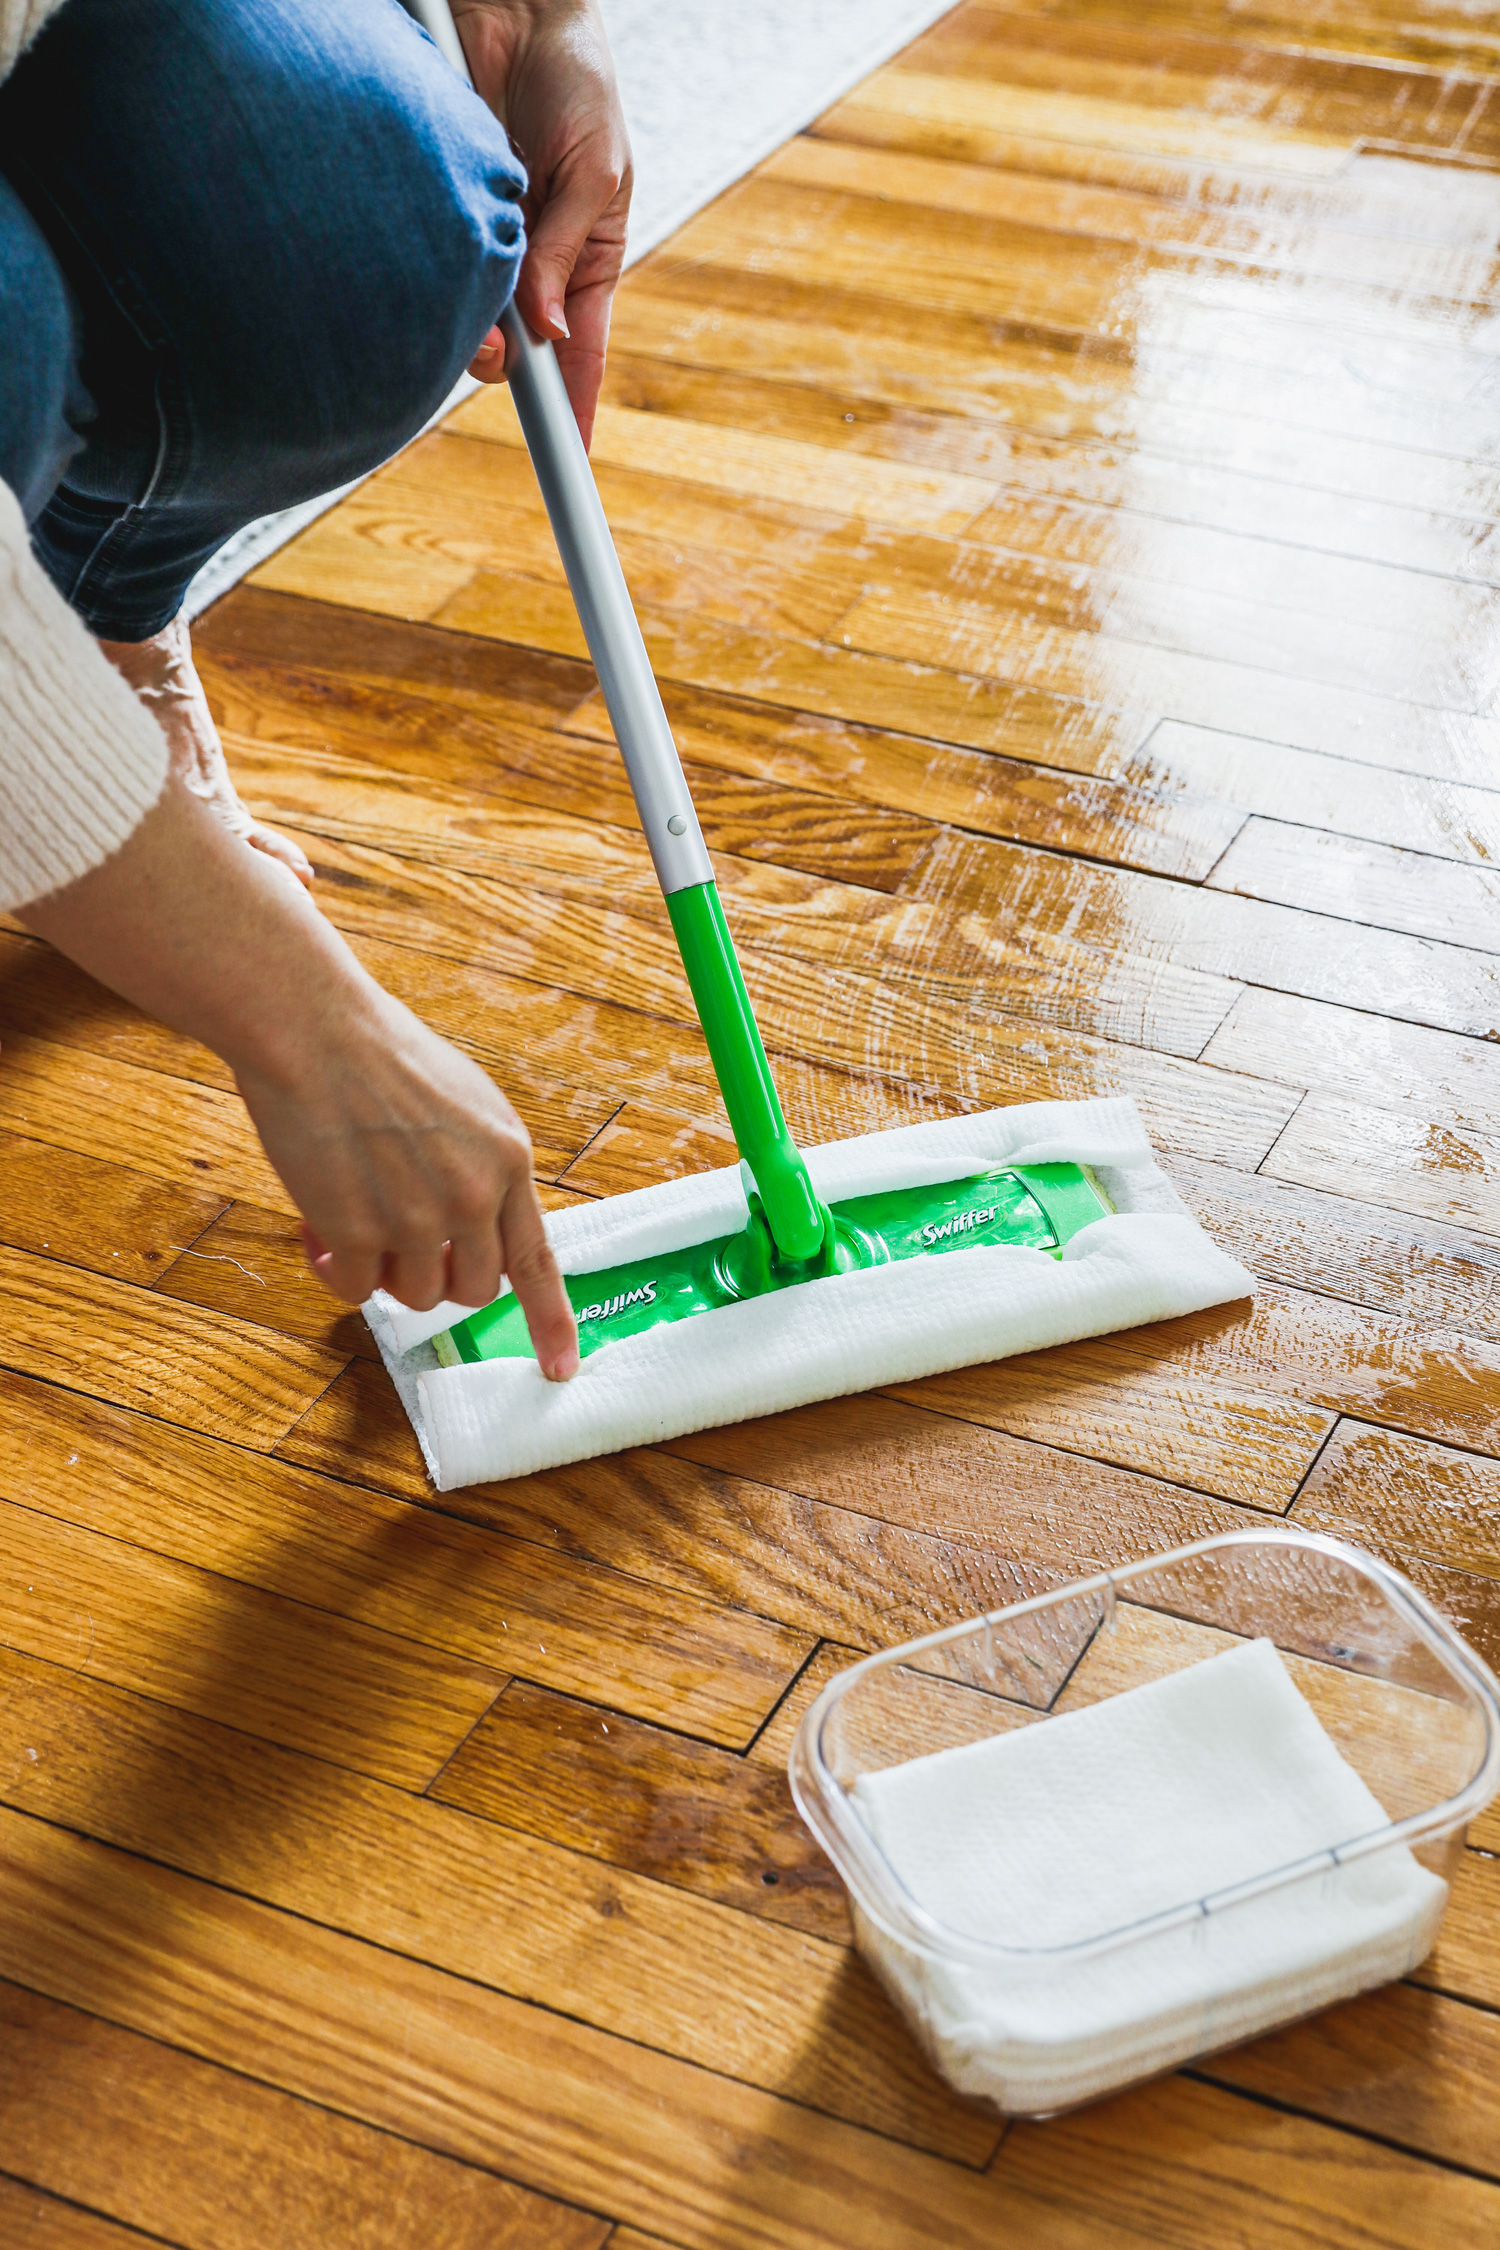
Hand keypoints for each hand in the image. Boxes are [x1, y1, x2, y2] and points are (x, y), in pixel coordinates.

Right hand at [239, 990, 578, 1375]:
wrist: (313, 1029)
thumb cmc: (381, 1057)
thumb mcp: (467, 1104)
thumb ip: (483, 1168)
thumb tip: (479, 1228)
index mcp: (509, 1159)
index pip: (538, 1260)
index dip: (552, 1322)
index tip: (561, 1370)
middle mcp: (474, 1195)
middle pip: (474, 1290)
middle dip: (439, 1277)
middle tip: (399, 1240)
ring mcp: (416, 1217)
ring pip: (414, 1295)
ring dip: (384, 1270)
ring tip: (352, 1216)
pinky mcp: (355, 1230)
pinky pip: (355, 1290)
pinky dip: (334, 1271)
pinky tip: (317, 1229)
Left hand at [453, 0, 631, 445]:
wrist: (517, 10)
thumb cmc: (576, 82)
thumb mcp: (594, 170)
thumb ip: (565, 250)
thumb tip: (546, 331)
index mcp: (586, 261)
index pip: (583, 354)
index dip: (575, 409)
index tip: (572, 459)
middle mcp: (535, 263)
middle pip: (519, 349)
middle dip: (507, 360)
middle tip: (493, 346)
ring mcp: (489, 243)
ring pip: (473, 316)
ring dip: (470, 314)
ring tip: (474, 274)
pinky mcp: (446, 214)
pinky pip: (439, 264)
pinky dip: (440, 266)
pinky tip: (446, 240)